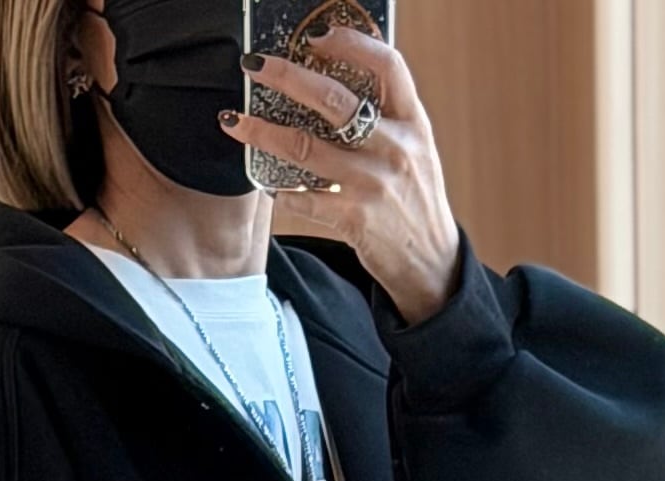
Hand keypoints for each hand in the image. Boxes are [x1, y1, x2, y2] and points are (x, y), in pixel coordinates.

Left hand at [221, 31, 460, 326]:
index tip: (317, 36)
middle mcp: (396, 149)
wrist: (429, 260)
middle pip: (334, 101)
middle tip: (256, 66)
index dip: (352, 44)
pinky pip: (305, 199)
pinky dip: (280, 191)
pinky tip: (265, 184)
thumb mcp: (416, 149)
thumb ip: (388, 116)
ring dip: (263, 133)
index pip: (387, 67)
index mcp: (413, 123)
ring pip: (306, 148)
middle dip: (287, 77)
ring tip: (235, 122)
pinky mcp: (356, 220)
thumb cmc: (414, 198)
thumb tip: (341, 77)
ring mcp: (375, 185)